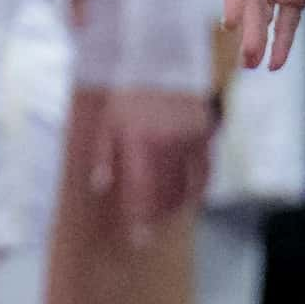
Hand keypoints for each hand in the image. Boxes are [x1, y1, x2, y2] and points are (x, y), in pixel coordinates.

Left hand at [89, 87, 212, 238]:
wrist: (165, 64)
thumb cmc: (131, 96)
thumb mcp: (108, 120)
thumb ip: (103, 154)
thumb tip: (100, 186)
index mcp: (139, 139)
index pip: (142, 189)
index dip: (140, 218)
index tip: (138, 239)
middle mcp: (166, 144)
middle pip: (165, 196)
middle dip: (155, 219)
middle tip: (147, 232)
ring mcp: (188, 142)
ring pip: (185, 190)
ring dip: (173, 209)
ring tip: (160, 218)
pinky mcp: (204, 140)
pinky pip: (203, 177)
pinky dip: (195, 193)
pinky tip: (184, 202)